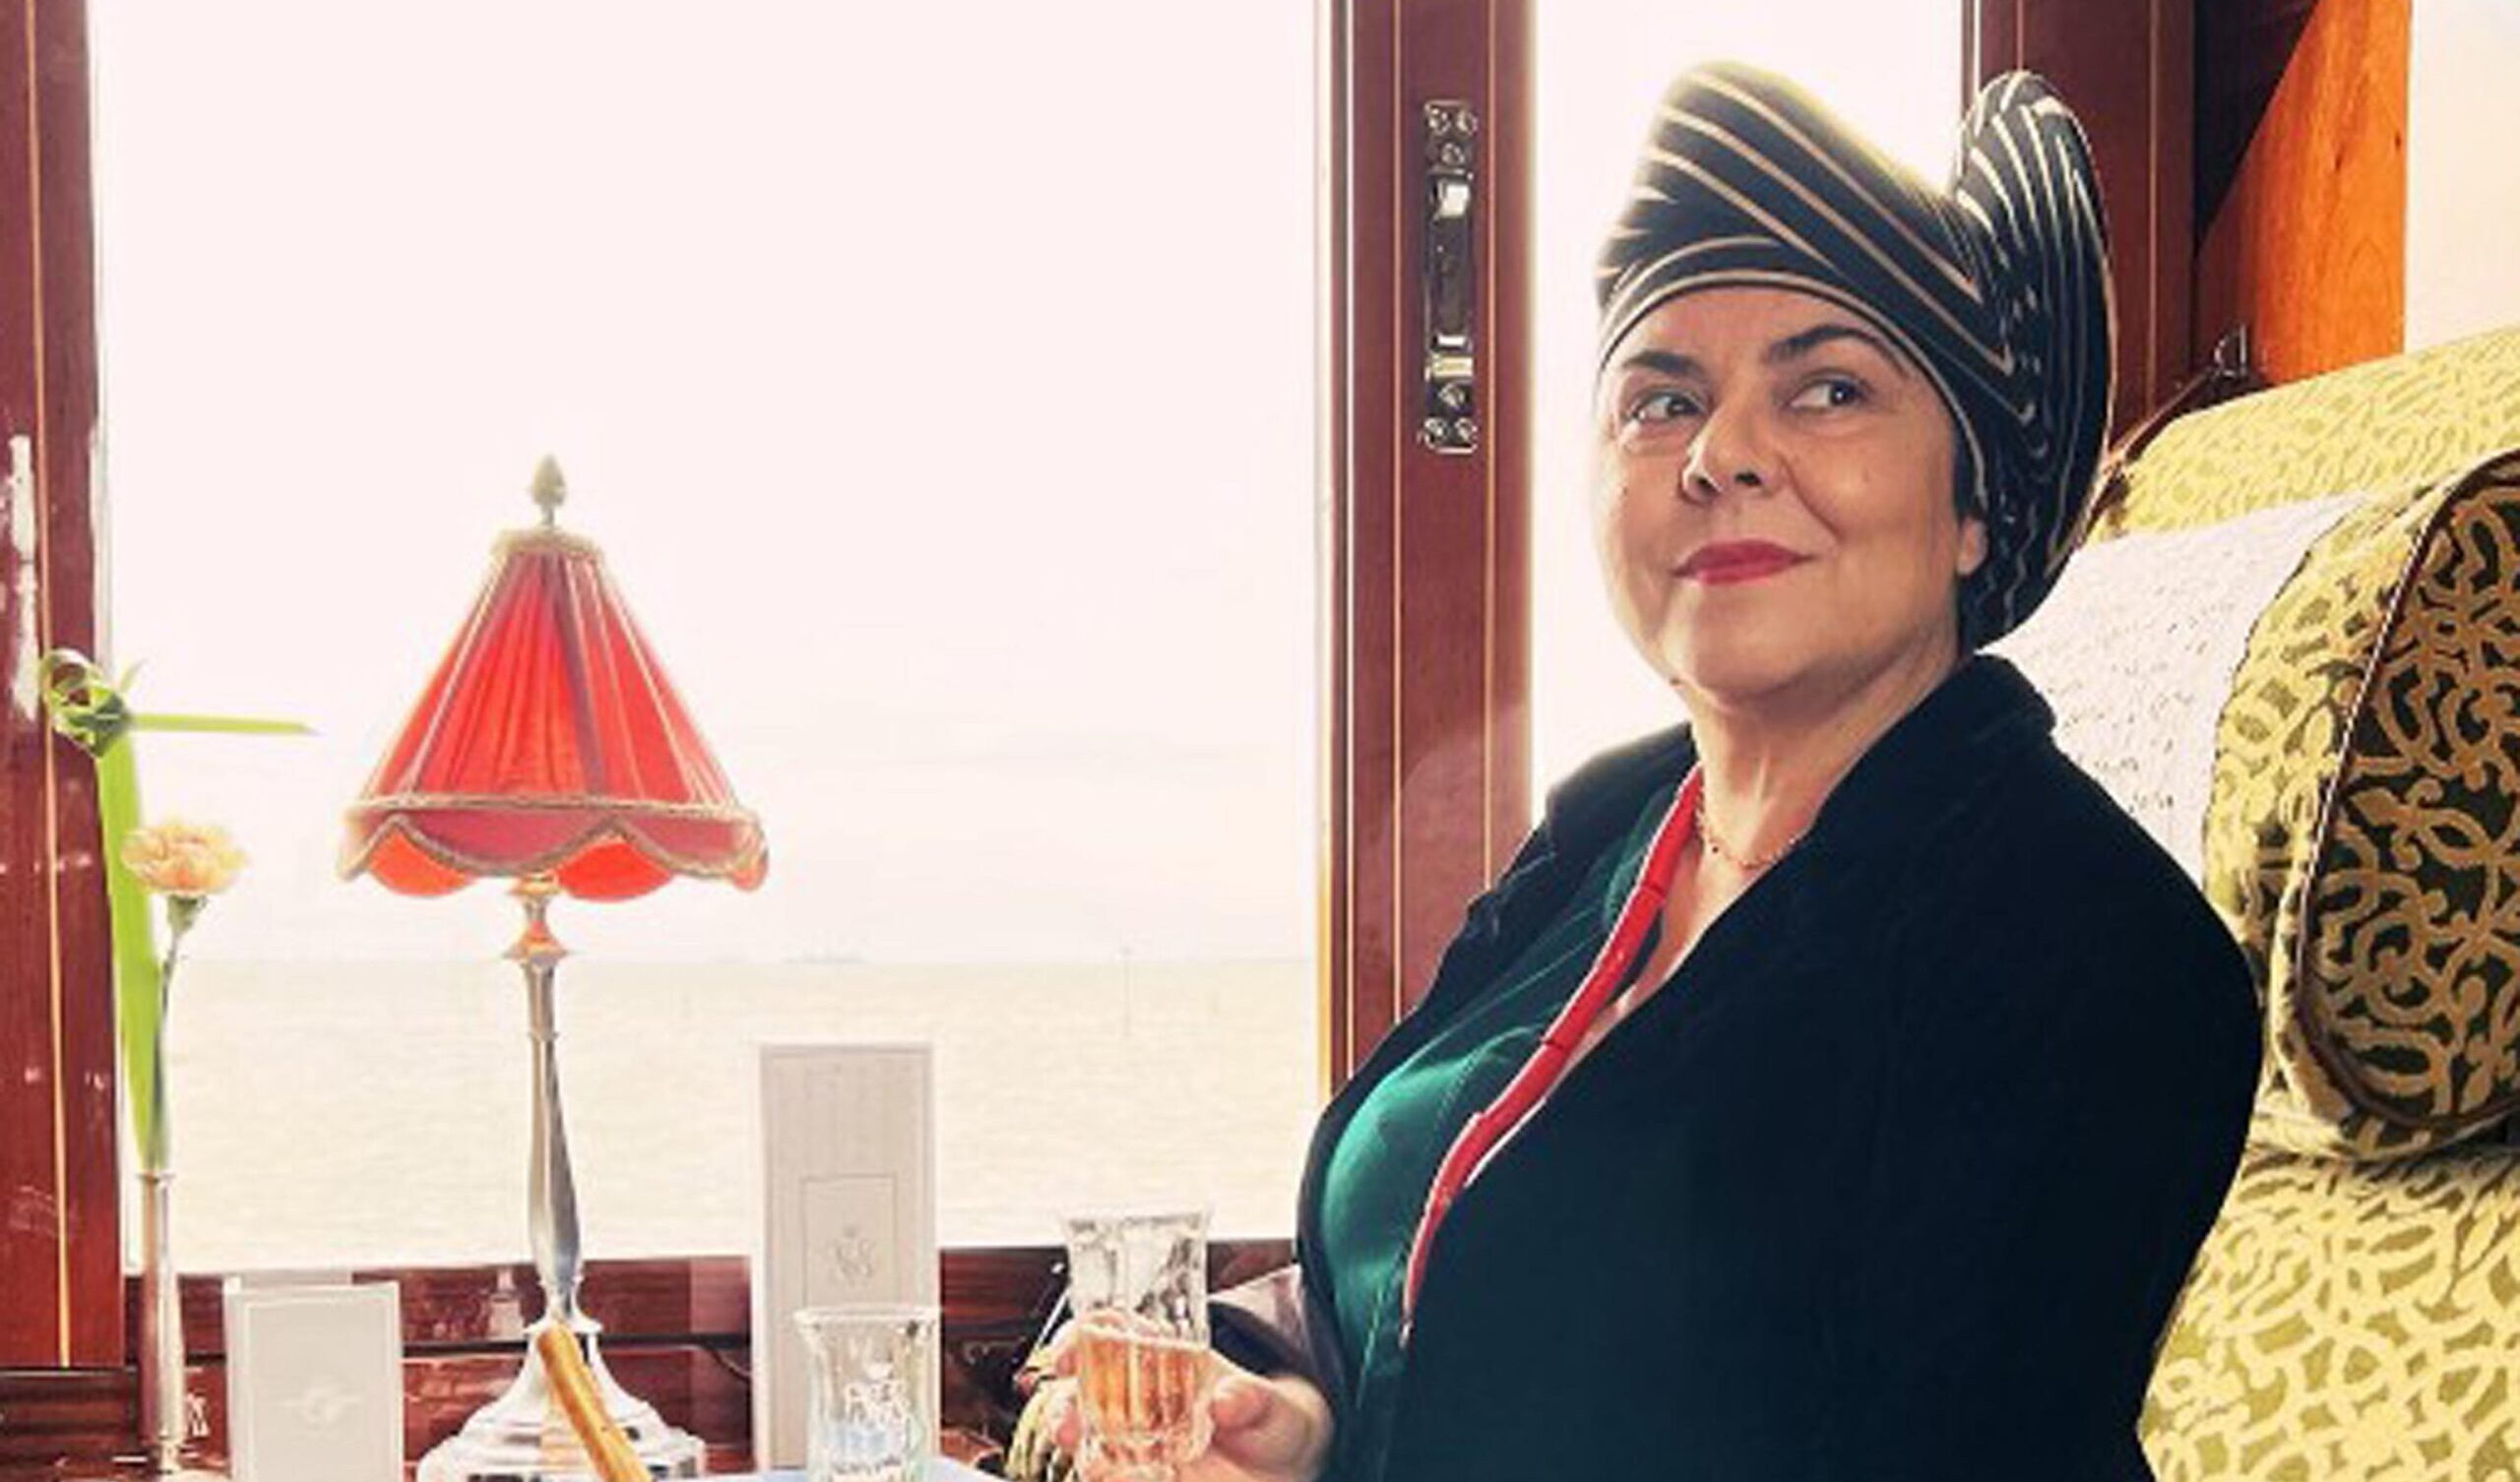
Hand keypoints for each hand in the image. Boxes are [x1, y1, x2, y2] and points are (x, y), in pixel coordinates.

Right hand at [1038, 1324, 1333, 1481]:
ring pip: (1087, 1444)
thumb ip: (1252, 1400)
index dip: (1080, 1336)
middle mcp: (1137, 1399)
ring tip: (1100, 1469)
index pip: (1108, 1331)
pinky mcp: (1139, 1475)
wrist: (1282, 1472)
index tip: (1067, 1354)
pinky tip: (1129, 1480)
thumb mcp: (1273, 1405)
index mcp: (1164, 1357)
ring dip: (1083, 1454)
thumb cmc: (1270, 1422)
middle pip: (1080, 1393)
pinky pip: (1114, 1476)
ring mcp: (1136, 1443)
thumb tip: (1225, 1401)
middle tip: (1069, 1427)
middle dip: (1064, 1408)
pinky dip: (1112, 1478)